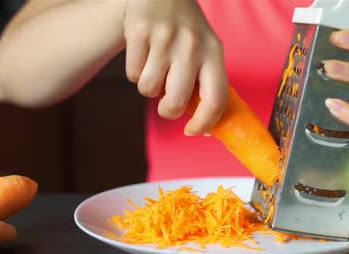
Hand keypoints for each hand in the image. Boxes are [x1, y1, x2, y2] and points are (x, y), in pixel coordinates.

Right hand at [123, 0, 226, 134]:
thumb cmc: (186, 27)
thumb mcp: (206, 48)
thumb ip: (206, 82)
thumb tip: (203, 126)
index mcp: (214, 52)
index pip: (215, 100)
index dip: (204, 123)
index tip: (193, 130)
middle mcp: (191, 45)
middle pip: (176, 102)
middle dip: (168, 110)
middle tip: (167, 102)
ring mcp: (164, 38)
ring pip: (149, 90)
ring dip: (150, 87)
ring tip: (156, 68)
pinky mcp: (138, 31)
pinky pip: (132, 74)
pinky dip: (136, 72)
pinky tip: (144, 55)